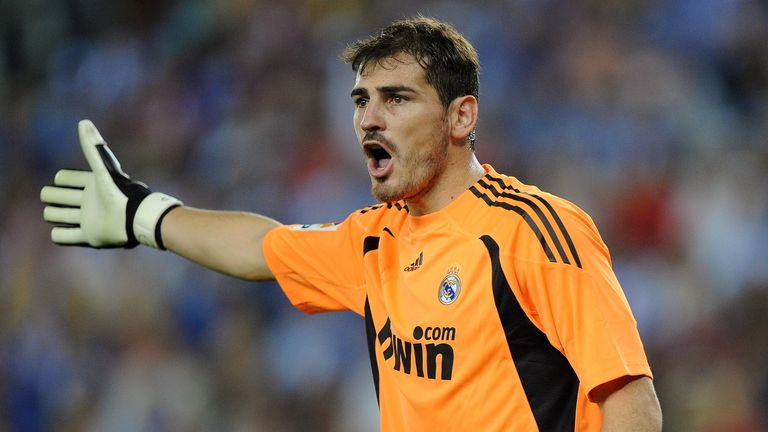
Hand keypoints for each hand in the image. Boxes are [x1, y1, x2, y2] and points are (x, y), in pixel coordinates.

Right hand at [40, 120, 181, 248]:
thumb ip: (93, 148)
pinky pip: (66, 237)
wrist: (136, 218)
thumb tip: (84, 122)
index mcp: (91, 185)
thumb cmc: (120, 192)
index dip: (63, 178)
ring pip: (61, 216)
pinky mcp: (89, 237)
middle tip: (60, 198)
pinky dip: (60, 235)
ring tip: (56, 214)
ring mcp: (88, 219)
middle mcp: (88, 202)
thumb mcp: (103, 169)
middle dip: (54, 196)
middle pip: (59, 197)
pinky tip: (59, 231)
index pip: (66, 178)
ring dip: (54, 215)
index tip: (65, 180)